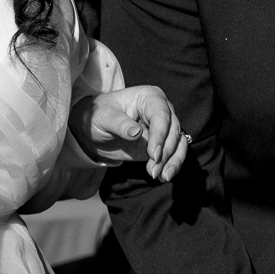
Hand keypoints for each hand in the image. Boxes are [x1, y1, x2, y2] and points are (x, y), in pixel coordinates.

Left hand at [71, 86, 187, 179]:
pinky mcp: (162, 144)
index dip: (160, 135)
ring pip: (179, 143)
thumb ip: (120, 124)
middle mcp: (162, 110)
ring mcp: (164, 128)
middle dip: (166, 152)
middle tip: (153, 170)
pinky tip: (163, 177)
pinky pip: (174, 154)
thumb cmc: (99, 115)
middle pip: (173, 130)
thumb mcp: (104, 117)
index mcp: (150, 97)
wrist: (95, 130)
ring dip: (172, 161)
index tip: (153, 154)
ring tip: (161, 176)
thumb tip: (137, 132)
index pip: (161, 114)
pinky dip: (172, 165)